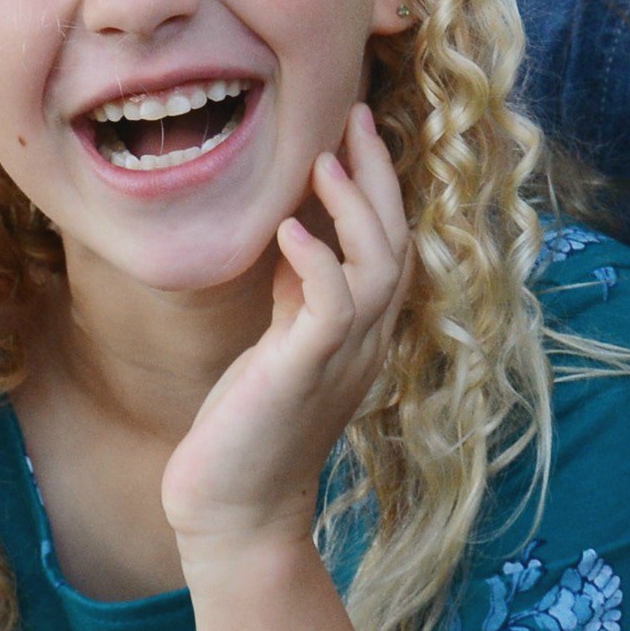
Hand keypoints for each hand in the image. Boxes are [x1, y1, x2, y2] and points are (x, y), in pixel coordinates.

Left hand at [162, 105, 411, 560]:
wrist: (233, 514)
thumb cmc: (246, 432)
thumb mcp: (276, 346)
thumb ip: (296, 296)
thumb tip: (295, 235)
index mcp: (361, 334)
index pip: (390, 245)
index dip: (378, 187)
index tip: (353, 131)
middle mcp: (365, 343)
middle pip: (396, 243)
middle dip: (376, 177)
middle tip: (354, 117)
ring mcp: (341, 360)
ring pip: (378, 267)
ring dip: (354, 208)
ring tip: (325, 158)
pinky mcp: (304, 375)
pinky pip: (331, 307)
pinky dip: (317, 261)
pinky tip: (292, 227)